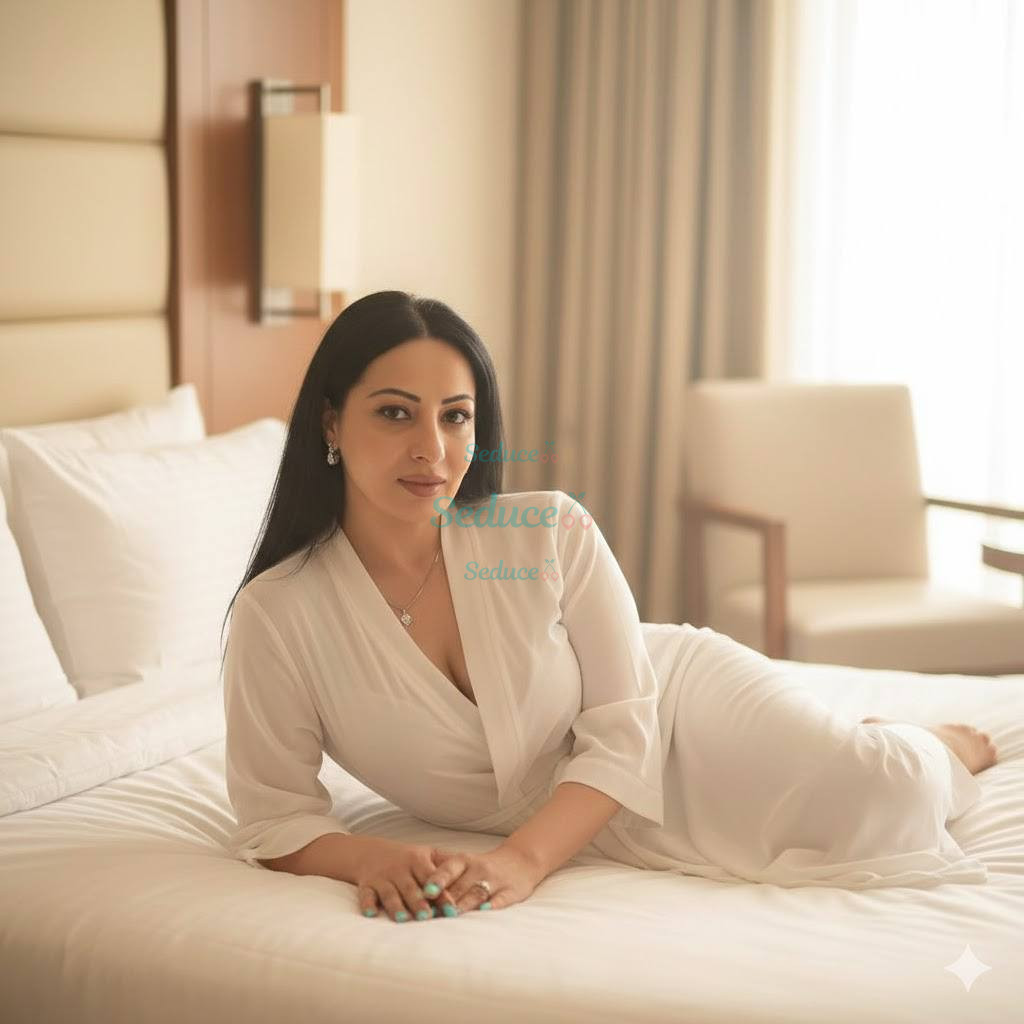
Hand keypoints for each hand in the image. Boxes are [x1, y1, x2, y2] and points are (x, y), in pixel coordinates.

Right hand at [353, 837, 461, 922]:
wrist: (371, 853)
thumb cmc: (407, 858)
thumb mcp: (427, 854)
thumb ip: (446, 864)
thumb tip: (473, 875)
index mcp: (417, 861)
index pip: (432, 878)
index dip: (441, 893)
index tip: (451, 909)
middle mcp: (400, 869)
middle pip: (411, 887)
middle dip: (419, 902)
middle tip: (427, 917)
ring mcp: (383, 878)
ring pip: (390, 893)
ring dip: (396, 906)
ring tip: (403, 919)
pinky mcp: (367, 886)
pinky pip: (366, 895)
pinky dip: (367, 904)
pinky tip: (371, 914)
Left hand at [422, 843, 544, 913]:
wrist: (520, 861)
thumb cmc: (482, 867)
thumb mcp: (464, 864)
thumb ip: (443, 875)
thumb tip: (415, 893)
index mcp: (465, 860)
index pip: (448, 869)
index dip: (437, 880)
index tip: (425, 891)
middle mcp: (479, 868)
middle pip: (460, 886)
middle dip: (445, 900)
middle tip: (430, 914)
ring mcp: (495, 880)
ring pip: (477, 893)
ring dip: (464, 905)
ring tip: (451, 915)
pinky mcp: (511, 892)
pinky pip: (500, 900)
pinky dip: (492, 905)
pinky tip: (483, 910)